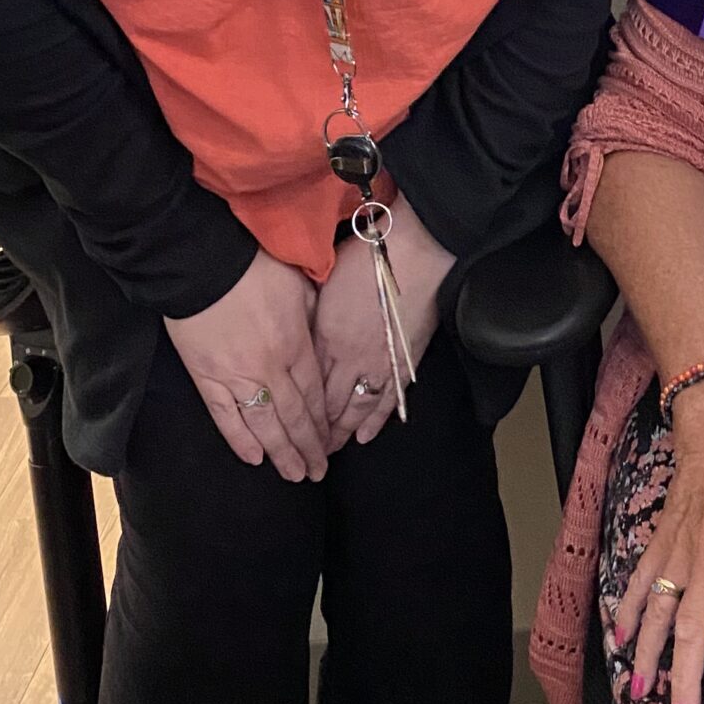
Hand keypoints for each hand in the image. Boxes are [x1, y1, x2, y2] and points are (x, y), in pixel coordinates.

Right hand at [165, 249, 327, 480]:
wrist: (202, 263)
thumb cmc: (253, 266)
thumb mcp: (299, 285)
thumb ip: (313, 317)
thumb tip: (321, 336)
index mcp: (296, 345)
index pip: (315, 396)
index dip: (323, 425)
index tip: (331, 444)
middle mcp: (270, 369)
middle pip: (294, 418)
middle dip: (308, 449)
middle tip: (317, 473)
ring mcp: (236, 377)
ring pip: (264, 426)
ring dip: (280, 454)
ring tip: (293, 475)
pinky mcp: (206, 377)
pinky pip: (225, 417)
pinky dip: (239, 439)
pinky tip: (253, 458)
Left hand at [314, 195, 451, 448]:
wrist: (418, 251)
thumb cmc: (369, 258)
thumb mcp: (325, 283)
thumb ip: (312, 315)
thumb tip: (301, 334)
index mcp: (327, 337)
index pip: (306, 386)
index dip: (296, 410)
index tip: (285, 425)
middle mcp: (351, 358)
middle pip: (328, 405)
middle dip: (315, 432)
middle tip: (303, 451)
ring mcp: (380, 363)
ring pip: (356, 409)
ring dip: (342, 433)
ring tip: (329, 451)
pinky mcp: (406, 361)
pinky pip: (388, 401)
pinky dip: (376, 421)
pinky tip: (365, 436)